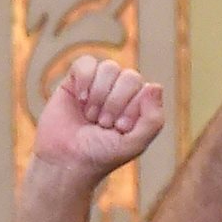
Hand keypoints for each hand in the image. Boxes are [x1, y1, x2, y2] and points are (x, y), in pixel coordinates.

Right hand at [32, 56, 163, 184]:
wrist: (66, 159)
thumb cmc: (103, 154)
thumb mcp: (135, 143)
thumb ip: (152, 119)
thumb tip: (156, 86)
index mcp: (141, 105)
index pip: (145, 89)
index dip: (131, 108)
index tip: (120, 128)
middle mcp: (123, 92)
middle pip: (129, 76)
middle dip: (115, 102)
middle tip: (103, 123)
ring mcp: (100, 84)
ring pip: (109, 68)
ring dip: (99, 94)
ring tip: (91, 116)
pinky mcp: (76, 80)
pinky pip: (86, 62)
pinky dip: (84, 79)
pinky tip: (80, 99)